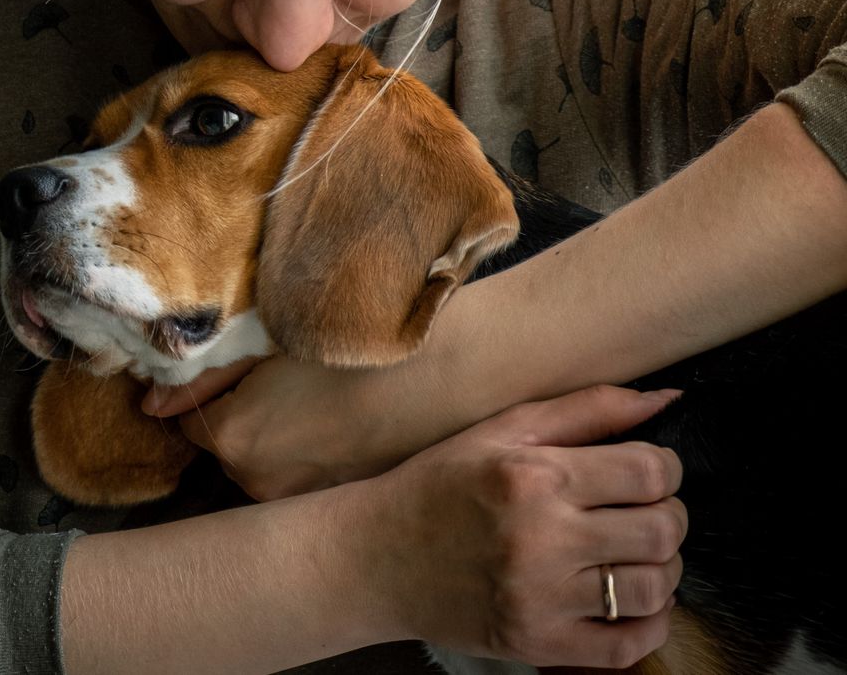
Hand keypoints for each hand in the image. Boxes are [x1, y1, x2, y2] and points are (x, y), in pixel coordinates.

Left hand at [143, 354, 452, 500]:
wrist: (437, 376)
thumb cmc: (349, 347)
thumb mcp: (265, 344)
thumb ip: (201, 374)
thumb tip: (149, 404)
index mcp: (231, 436)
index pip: (188, 420)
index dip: (214, 391)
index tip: (246, 371)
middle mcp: (254, 480)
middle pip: (226, 446)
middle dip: (242, 418)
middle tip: (285, 383)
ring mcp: (295, 499)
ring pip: (262, 465)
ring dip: (274, 440)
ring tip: (318, 403)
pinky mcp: (330, 504)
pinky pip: (298, 479)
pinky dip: (308, 457)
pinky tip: (339, 426)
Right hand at [347, 384, 685, 667]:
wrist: (376, 557)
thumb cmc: (439, 484)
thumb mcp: (502, 430)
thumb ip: (586, 409)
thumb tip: (666, 400)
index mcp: (533, 477)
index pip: (649, 472)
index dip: (665, 468)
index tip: (647, 470)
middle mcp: (541, 539)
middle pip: (661, 531)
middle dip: (668, 516)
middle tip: (643, 510)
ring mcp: (541, 599)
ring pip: (653, 588)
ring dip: (661, 568)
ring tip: (631, 553)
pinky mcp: (538, 644)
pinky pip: (629, 645)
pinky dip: (650, 622)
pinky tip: (629, 599)